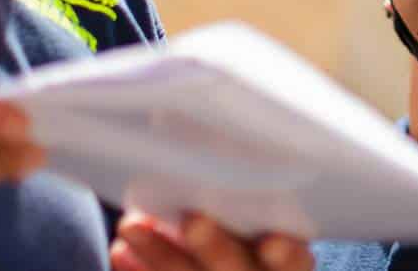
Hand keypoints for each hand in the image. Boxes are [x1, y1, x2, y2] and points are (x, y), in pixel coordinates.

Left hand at [112, 211, 311, 270]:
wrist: (219, 254)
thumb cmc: (241, 220)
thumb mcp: (254, 209)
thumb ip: (238, 193)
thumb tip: (202, 157)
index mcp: (286, 262)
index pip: (295, 263)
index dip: (286, 255)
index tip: (271, 240)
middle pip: (238, 270)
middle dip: (215, 247)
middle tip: (193, 218)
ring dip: (162, 255)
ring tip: (132, 226)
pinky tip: (121, 250)